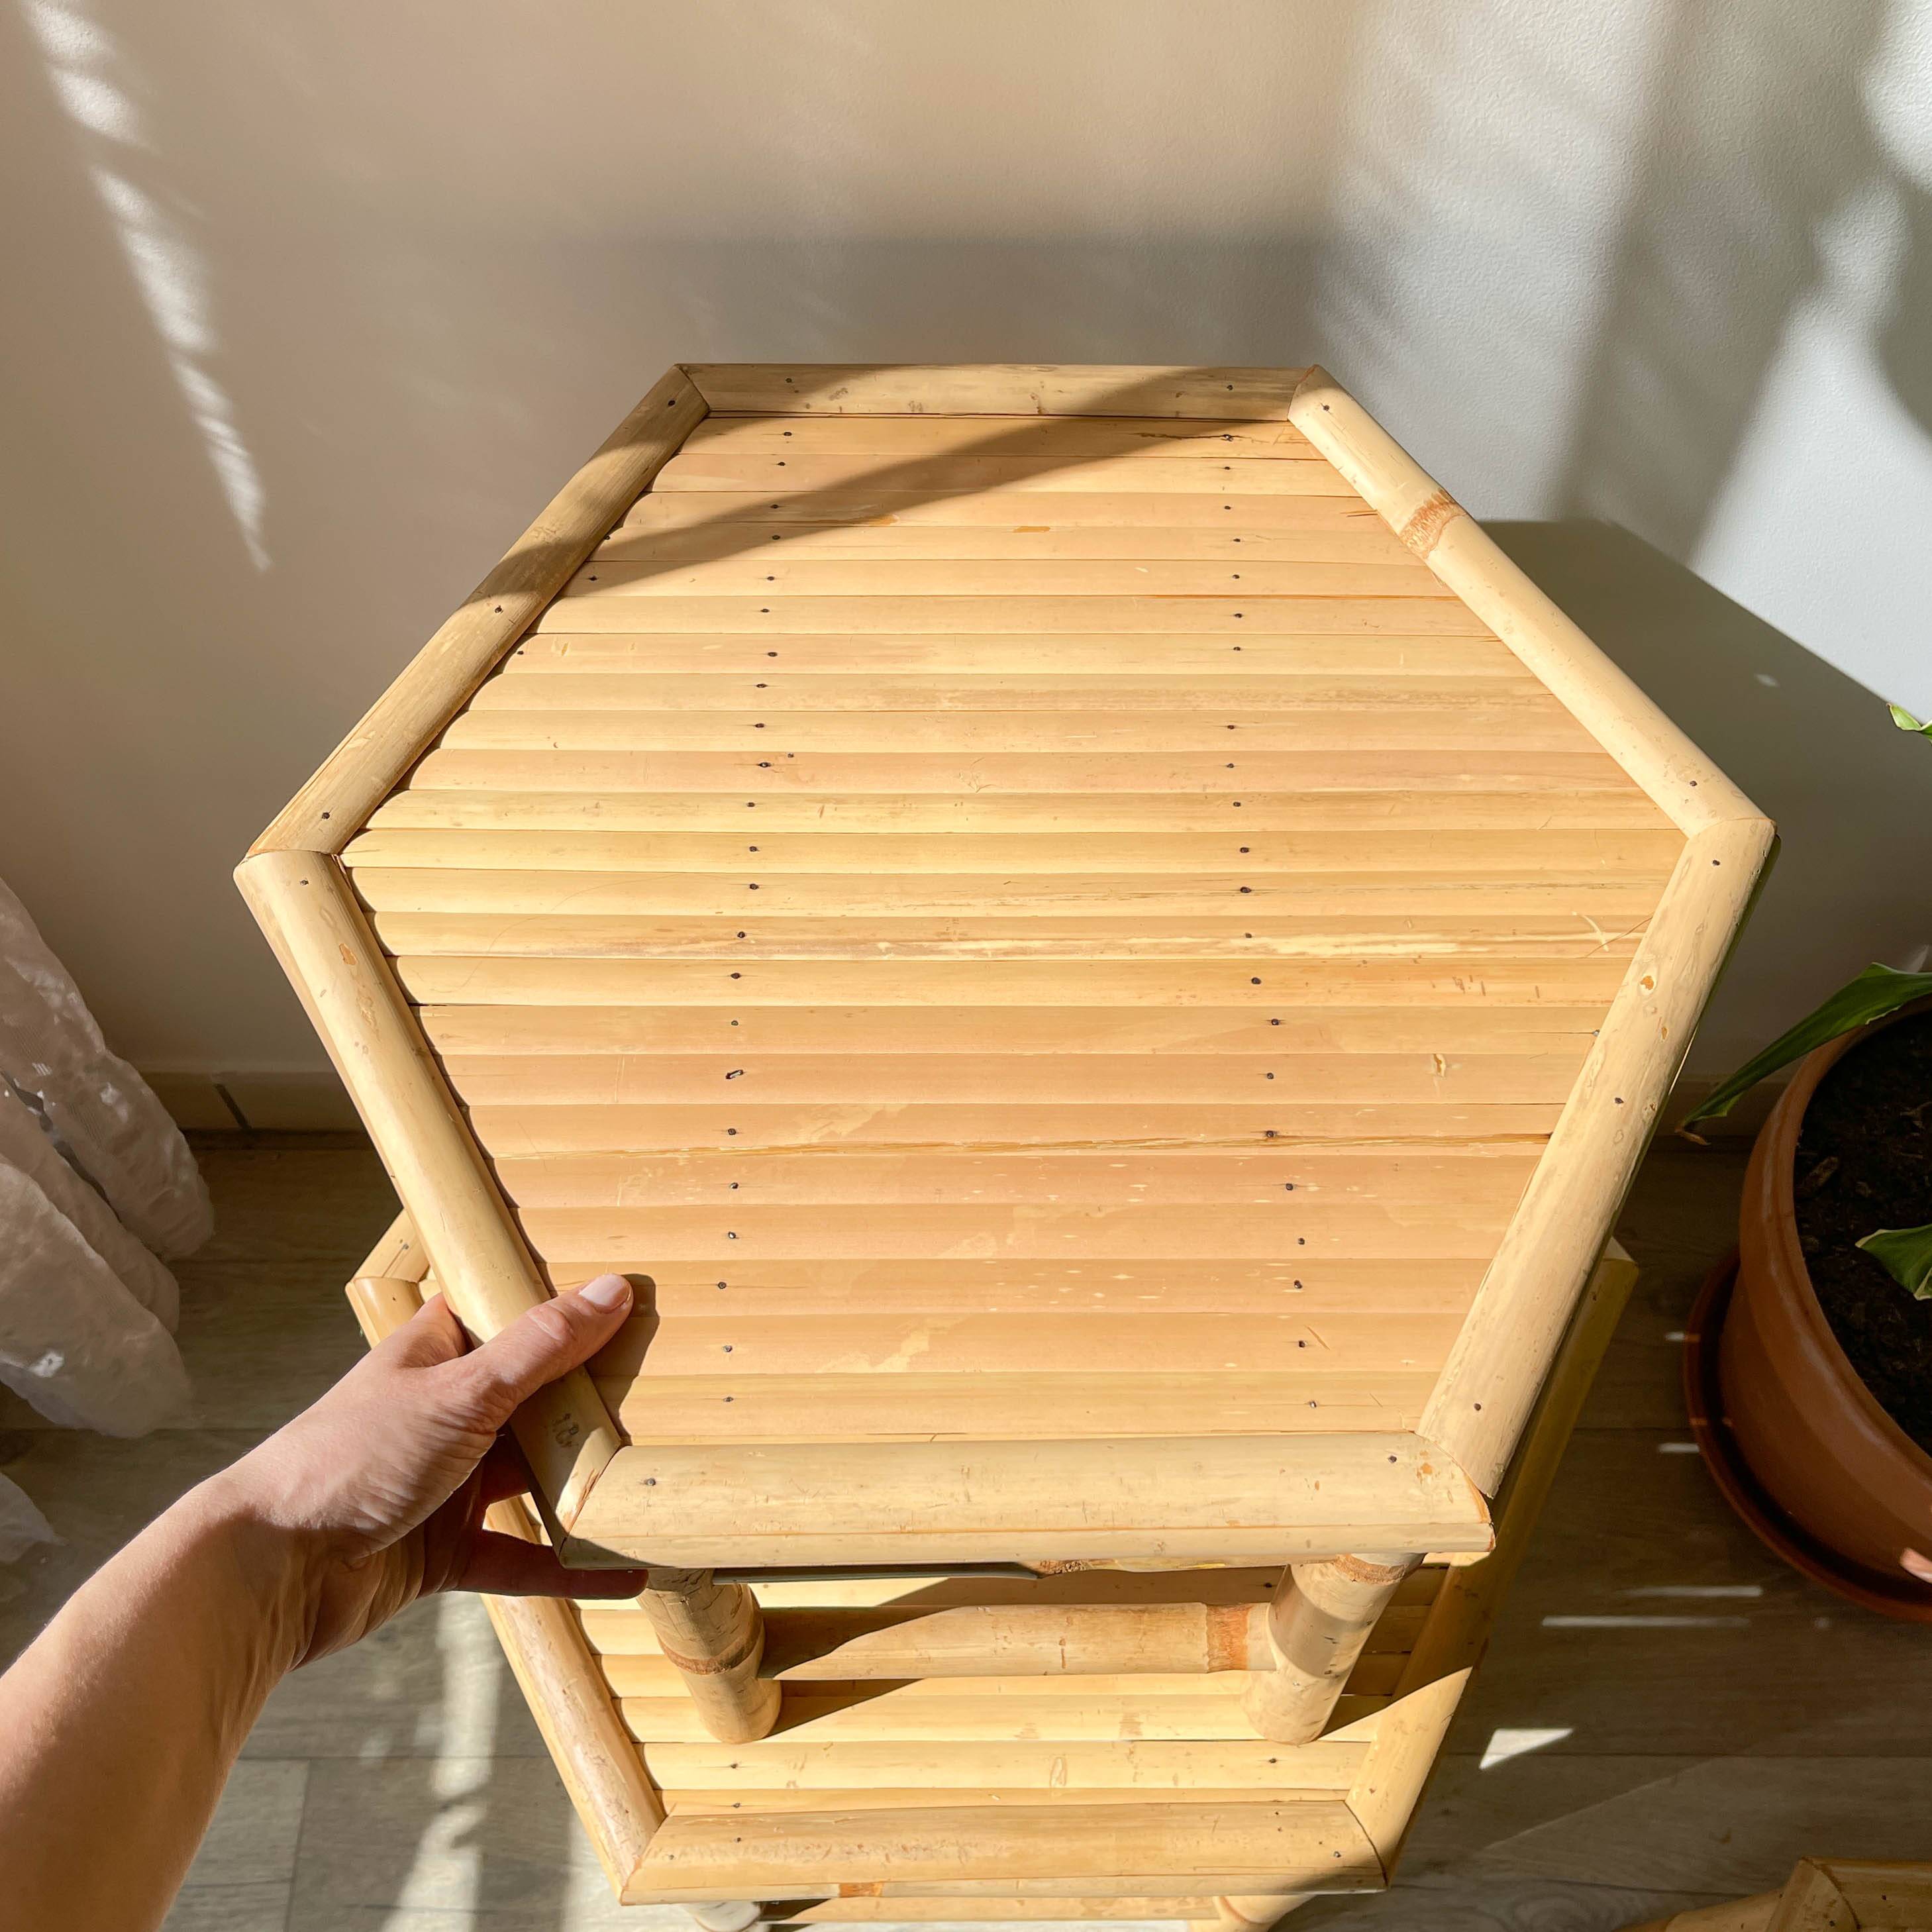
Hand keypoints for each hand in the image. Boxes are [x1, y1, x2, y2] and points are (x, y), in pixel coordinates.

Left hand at [204, 1274, 649, 1662]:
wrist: (268, 1572)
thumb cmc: (347, 1459)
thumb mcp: (459, 1393)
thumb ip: (540, 1349)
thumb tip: (612, 1291)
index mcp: (438, 1355)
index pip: (511, 1316)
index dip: (567, 1308)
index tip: (639, 1300)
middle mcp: (446, 1414)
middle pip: (535, 1401)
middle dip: (595, 1403)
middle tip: (677, 1390)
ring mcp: (446, 1485)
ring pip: (534, 1479)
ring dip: (587, 1485)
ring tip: (661, 1478)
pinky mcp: (444, 1552)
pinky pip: (522, 1558)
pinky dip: (571, 1567)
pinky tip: (627, 1570)